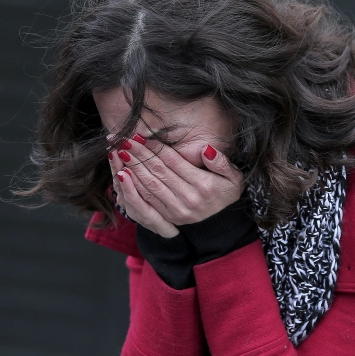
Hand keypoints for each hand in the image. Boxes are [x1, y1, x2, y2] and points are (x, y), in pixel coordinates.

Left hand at [108, 134, 243, 231]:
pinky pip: (148, 199)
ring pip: (150, 185)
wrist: (224, 220)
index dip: (155, 147)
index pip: (173, 161)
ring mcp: (178, 211)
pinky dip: (134, 185)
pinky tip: (124, 172)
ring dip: (133, 167)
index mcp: (204, 186)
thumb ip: (221, 162)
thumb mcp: (233, 176)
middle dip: (139, 154)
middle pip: (158, 172)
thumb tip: (205, 149)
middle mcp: (189, 199)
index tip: (140, 135)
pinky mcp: (169, 218)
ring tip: (121, 151)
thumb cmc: (226, 191)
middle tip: (124, 139)